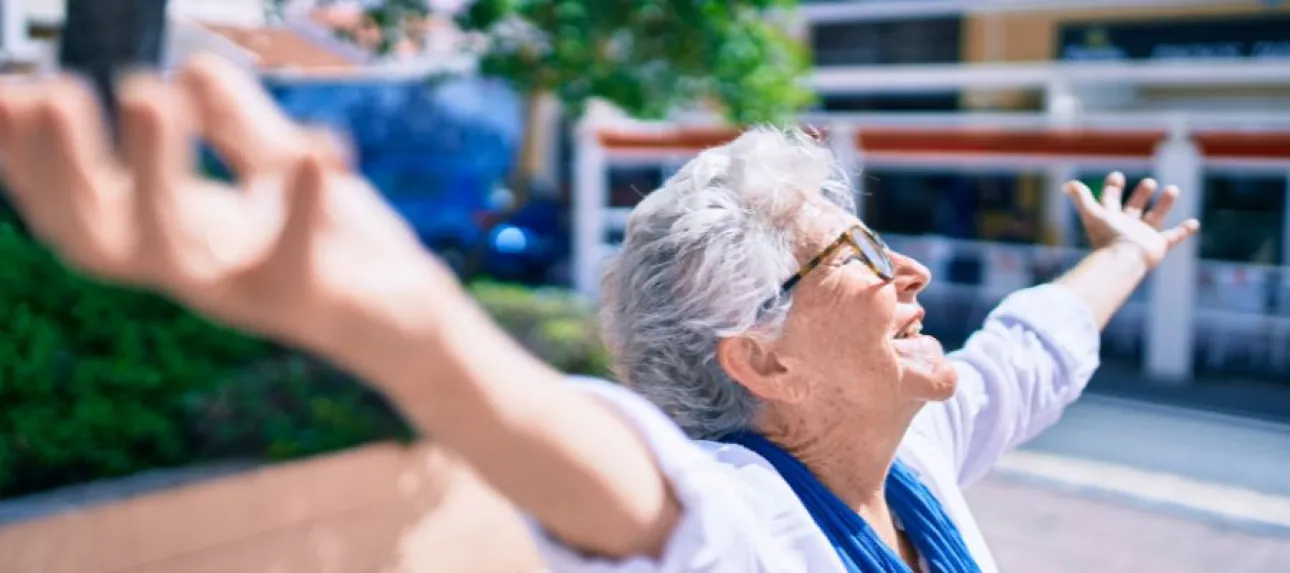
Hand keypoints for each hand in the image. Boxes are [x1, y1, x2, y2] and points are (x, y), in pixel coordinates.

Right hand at [0, 56, 452, 371]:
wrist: (411, 321)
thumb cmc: (335, 248)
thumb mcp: (279, 174)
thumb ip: (239, 126)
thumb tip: (189, 66)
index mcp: (177, 239)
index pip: (81, 207)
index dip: (30, 163)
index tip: (3, 95)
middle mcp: (196, 272)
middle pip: (100, 236)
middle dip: (63, 170)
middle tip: (49, 91)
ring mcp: (249, 294)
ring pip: (176, 249)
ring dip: (154, 172)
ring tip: (149, 91)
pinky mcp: (313, 302)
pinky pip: (296, 259)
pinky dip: (299, 205)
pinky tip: (312, 146)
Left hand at [1064, 172, 1199, 268]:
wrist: (1123, 260)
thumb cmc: (1106, 237)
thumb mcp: (1092, 213)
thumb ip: (1080, 197)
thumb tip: (1067, 184)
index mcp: (1110, 219)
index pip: (1110, 201)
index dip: (1112, 188)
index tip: (1117, 176)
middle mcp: (1126, 227)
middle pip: (1134, 208)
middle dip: (1141, 194)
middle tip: (1148, 182)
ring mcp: (1143, 237)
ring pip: (1155, 218)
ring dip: (1164, 204)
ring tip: (1172, 189)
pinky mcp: (1157, 246)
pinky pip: (1173, 238)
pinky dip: (1184, 231)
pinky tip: (1193, 223)